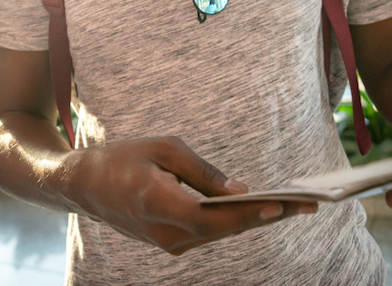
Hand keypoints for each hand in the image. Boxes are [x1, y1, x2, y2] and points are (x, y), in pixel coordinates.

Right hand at [60, 135, 316, 254]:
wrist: (82, 186)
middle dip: (267, 217)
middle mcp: (164, 233)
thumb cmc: (124, 157)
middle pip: (224, 230)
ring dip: (258, 221)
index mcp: (156, 203)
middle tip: (308, 206)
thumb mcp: (163, 147)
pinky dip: (238, 222)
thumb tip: (240, 191)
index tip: (279, 204)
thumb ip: (202, 171)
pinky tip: (264, 211)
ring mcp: (167, 244)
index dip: (245, 213)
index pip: (209, 217)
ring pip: (221, 234)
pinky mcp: (171, 243)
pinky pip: (211, 234)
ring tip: (297, 207)